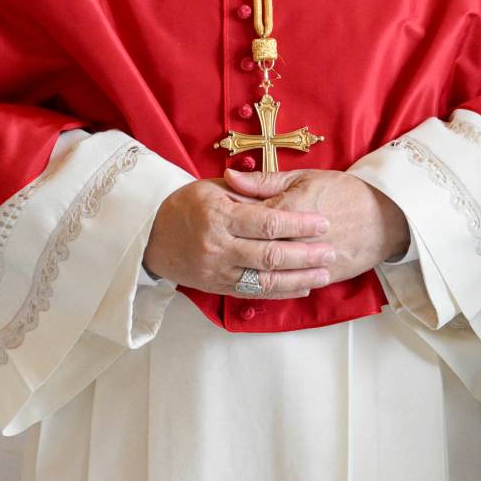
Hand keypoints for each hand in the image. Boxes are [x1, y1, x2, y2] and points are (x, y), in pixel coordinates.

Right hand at [143, 176, 333, 296]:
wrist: (149, 238)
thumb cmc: (184, 206)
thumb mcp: (211, 188)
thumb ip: (247, 190)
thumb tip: (280, 187)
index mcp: (219, 217)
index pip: (267, 223)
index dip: (298, 225)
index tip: (323, 223)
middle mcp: (218, 247)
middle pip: (271, 255)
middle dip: (306, 255)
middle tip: (331, 250)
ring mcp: (218, 271)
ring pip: (265, 280)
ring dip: (299, 278)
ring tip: (324, 273)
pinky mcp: (218, 288)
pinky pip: (254, 293)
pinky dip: (281, 291)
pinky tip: (302, 287)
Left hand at [225, 168, 409, 283]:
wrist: (385, 217)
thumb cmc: (343, 192)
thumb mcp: (305, 177)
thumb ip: (265, 181)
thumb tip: (230, 177)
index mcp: (288, 210)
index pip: (246, 219)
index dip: (228, 220)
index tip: (217, 219)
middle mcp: (296, 239)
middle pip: (253, 248)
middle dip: (234, 247)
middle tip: (220, 243)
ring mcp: (308, 261)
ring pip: (269, 272)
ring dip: (250, 270)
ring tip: (237, 263)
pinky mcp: (322, 276)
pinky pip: (291, 285)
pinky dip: (275, 284)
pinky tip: (262, 278)